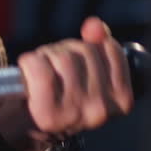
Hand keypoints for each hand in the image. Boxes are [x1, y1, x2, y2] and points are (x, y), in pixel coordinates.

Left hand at [0, 17, 134, 150]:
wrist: (29, 124)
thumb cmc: (61, 91)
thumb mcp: (87, 67)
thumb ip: (97, 43)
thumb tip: (94, 25)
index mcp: (121, 99)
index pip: (112, 49)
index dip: (89, 45)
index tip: (78, 62)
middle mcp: (102, 108)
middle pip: (85, 51)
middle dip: (65, 50)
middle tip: (54, 67)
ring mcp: (76, 113)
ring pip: (64, 59)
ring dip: (47, 56)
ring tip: (42, 71)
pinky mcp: (49, 113)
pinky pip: (40, 69)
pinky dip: (30, 62)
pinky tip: (28, 71)